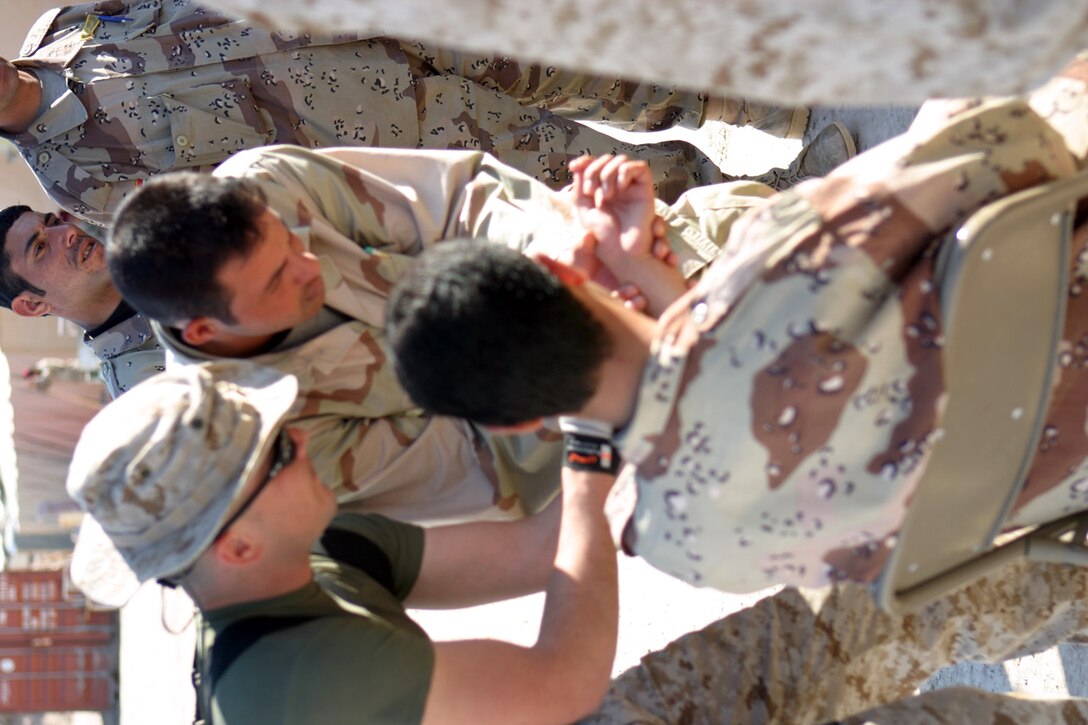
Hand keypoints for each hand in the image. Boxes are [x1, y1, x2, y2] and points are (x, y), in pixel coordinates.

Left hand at [569, 154, 656, 272]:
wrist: (621, 253)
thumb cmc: (603, 237)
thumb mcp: (584, 210)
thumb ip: (579, 188)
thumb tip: (577, 165)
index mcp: (602, 190)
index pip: (595, 164)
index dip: (584, 161)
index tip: (573, 167)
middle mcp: (617, 186)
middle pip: (606, 159)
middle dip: (593, 171)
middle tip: (590, 193)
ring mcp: (631, 187)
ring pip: (621, 160)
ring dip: (607, 174)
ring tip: (604, 197)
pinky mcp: (645, 189)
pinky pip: (640, 167)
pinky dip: (625, 172)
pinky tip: (620, 189)